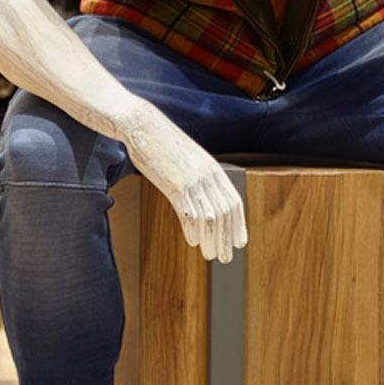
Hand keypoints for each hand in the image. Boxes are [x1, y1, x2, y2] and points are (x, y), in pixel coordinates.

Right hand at [116, 101, 244, 262]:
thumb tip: (202, 199)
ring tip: (210, 255)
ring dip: (212, 240)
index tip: (240, 243)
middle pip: (225, 213)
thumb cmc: (163, 144)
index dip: (239, 224)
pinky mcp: (175, 184)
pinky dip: (193, 230)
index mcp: (214, 169)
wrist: (143, 126)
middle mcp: (208, 175)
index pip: (234, 202)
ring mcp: (192, 180)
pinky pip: (188, 213)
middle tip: (226, 258)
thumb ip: (198, 177)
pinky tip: (193, 242)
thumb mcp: (188, 160)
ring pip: (210, 217)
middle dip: (227, 238)